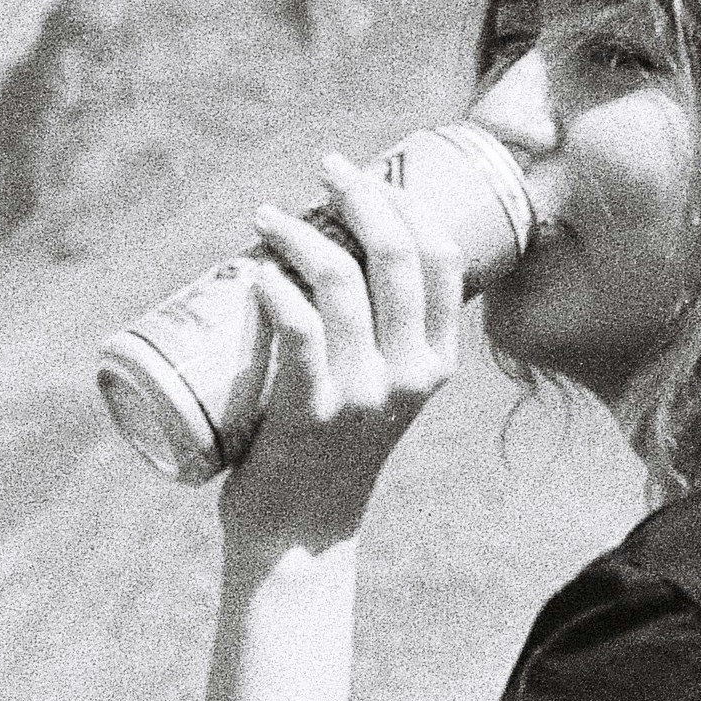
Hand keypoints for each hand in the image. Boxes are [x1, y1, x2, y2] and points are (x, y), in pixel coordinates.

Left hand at [220, 152, 462, 562]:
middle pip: (397, 254)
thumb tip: (333, 241)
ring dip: (298, 232)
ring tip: (267, 216)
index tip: (365, 172)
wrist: (301, 530)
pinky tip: (258, 271)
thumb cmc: (329, 444)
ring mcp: (365, 392)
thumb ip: (375, 333)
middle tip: (324, 169)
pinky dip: (277, 291)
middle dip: (360, 194)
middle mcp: (412, 373)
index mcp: (437, 362)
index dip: (406, 201)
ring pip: (340, 281)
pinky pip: (300, 332)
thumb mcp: (378, 387)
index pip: (443, 258)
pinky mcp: (313, 411)